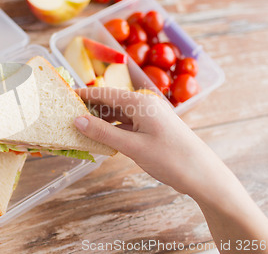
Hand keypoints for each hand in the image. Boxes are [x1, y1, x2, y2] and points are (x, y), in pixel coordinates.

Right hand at [73, 87, 228, 198]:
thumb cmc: (172, 159)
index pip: (105, 94)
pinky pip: (127, 124)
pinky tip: (100, 138)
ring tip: (79, 128)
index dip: (83, 95)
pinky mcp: (152, 128)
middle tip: (66, 115)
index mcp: (141, 102)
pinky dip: (112, 130)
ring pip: (118, 115)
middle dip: (89, 108)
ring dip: (100, 121)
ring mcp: (150, 116)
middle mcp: (145, 104)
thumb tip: (77, 120)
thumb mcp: (133, 147)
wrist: (204, 175)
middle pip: (110, 102)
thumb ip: (104, 133)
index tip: (63, 97)